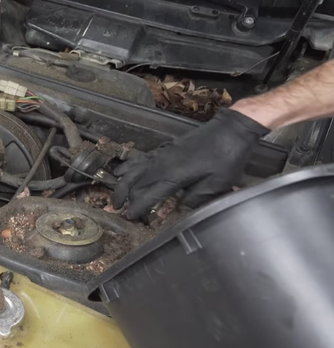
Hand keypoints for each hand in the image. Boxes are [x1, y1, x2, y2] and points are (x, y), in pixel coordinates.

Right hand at [112, 109, 268, 219]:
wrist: (230, 129)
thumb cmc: (227, 158)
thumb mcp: (218, 184)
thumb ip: (196, 198)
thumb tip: (179, 209)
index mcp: (173, 176)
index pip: (147, 195)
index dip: (137, 208)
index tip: (129, 217)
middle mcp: (162, 164)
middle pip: (134, 182)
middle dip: (123, 196)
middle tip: (116, 208)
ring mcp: (162, 154)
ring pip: (134, 169)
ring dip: (122, 182)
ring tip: (116, 192)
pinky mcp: (165, 148)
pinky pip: (141, 158)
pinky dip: (129, 166)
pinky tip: (124, 169)